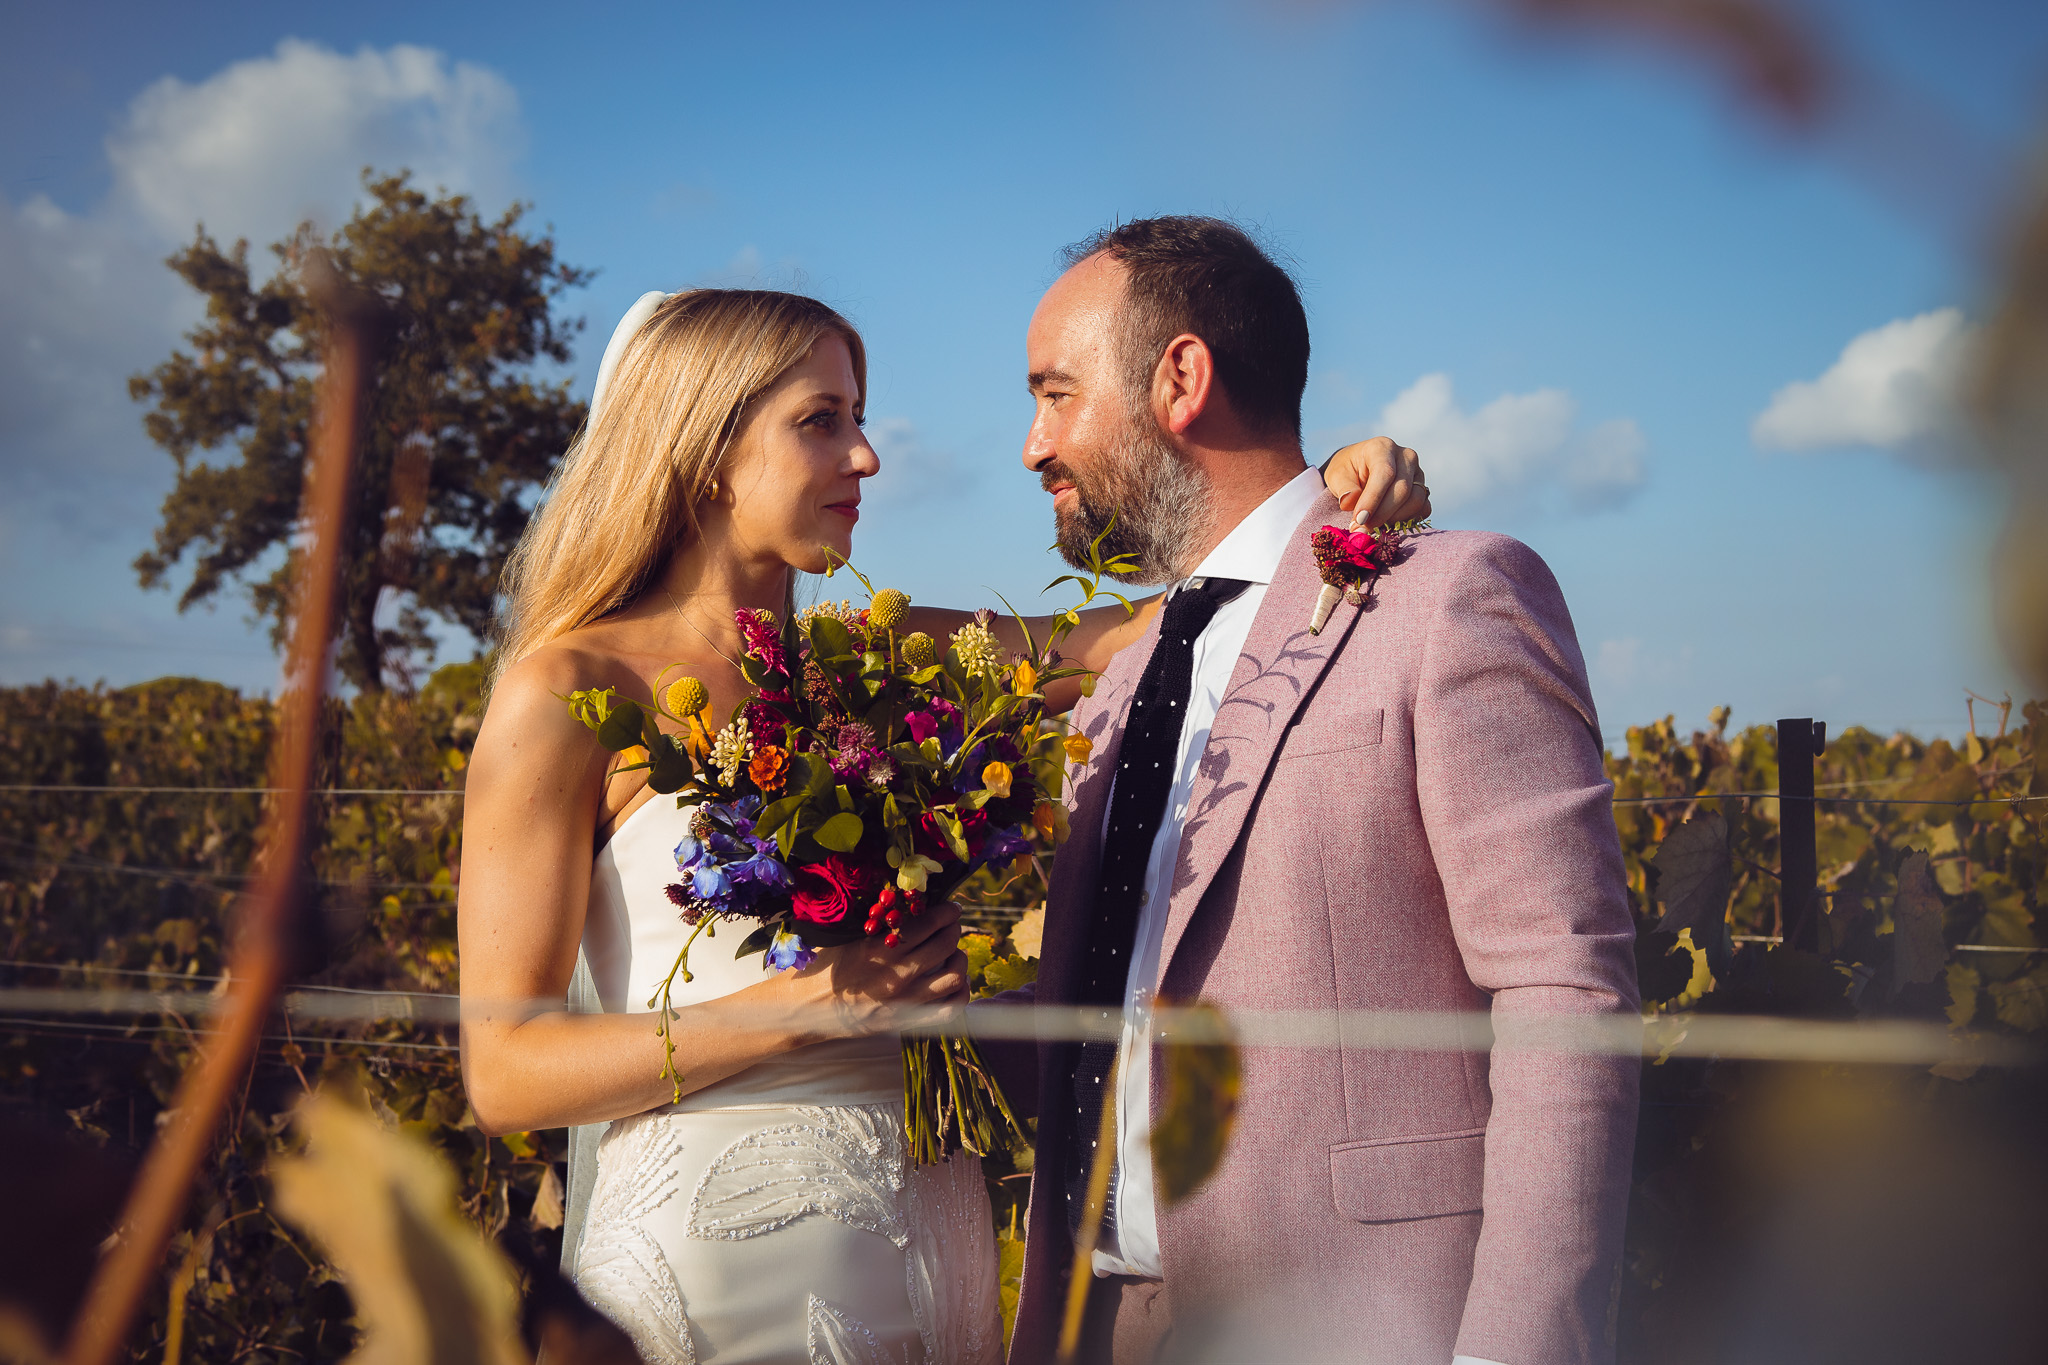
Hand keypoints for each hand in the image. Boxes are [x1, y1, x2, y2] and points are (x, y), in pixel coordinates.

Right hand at [797, 901, 970, 1038]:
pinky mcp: (906, 1022)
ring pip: (953, 976)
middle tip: (952, 925)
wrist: (804, 1009)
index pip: (928, 923)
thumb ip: (876, 923)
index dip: (946, 912)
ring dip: (959, 959)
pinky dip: (960, 994)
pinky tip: (957, 982)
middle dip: (954, 930)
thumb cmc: (822, 968)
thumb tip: (907, 903)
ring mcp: (904, 1001)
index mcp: (880, 949)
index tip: (951, 908)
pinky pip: (948, 1011)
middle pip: (945, 945)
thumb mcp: (844, 936)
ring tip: (954, 952)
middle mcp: (897, 974)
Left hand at [1322, 436, 1430, 528]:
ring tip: (1372, 526)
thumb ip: (1343, 489)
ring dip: (1394, 520)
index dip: (1373, 499)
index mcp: (1382, 448)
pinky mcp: (1423, 490)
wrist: (1359, 472)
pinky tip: (1387, 524)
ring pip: (1416, 501)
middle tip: (1362, 529)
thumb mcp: (1336, 476)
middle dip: (1382, 514)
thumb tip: (1349, 502)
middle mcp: (1405, 457)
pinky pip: (1423, 509)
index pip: (1385, 473)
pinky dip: (1407, 521)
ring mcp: (1418, 473)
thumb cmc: (1347, 472)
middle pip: (1403, 489)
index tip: (1359, 520)